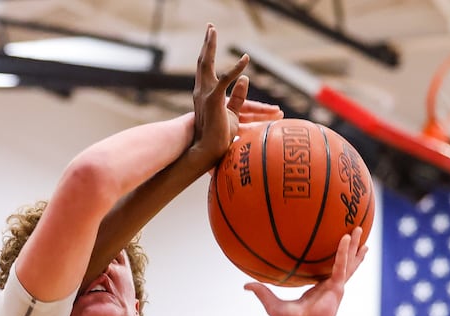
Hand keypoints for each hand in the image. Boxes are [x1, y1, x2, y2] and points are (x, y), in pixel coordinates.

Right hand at [188, 24, 253, 167]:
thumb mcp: (233, 115)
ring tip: (212, 30)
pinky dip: (237, 69)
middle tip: (210, 27)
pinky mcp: (215, 101)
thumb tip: (246, 78)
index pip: (210, 72)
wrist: (207, 154)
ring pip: (208, 65)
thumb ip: (238, 97)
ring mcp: (207, 95)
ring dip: (210, 46)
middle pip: (204, 62)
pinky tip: (246, 59)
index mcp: (207, 95)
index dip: (211, 56)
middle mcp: (203, 92)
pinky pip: (226, 80)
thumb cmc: (219, 140)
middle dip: (207, 44)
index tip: (214, 42)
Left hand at [244, 227, 368, 315]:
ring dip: (355, 245)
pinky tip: (346, 238)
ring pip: (348, 261)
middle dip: (350, 246)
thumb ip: (262, 292)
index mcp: (318, 289)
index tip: (334, 247)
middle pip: (343, 261)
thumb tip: (246, 285)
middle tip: (356, 229)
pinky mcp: (337, 288)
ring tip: (361, 229)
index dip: (332, 258)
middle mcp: (329, 286)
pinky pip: (341, 266)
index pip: (326, 268)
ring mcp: (335, 286)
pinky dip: (343, 252)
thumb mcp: (272, 304)